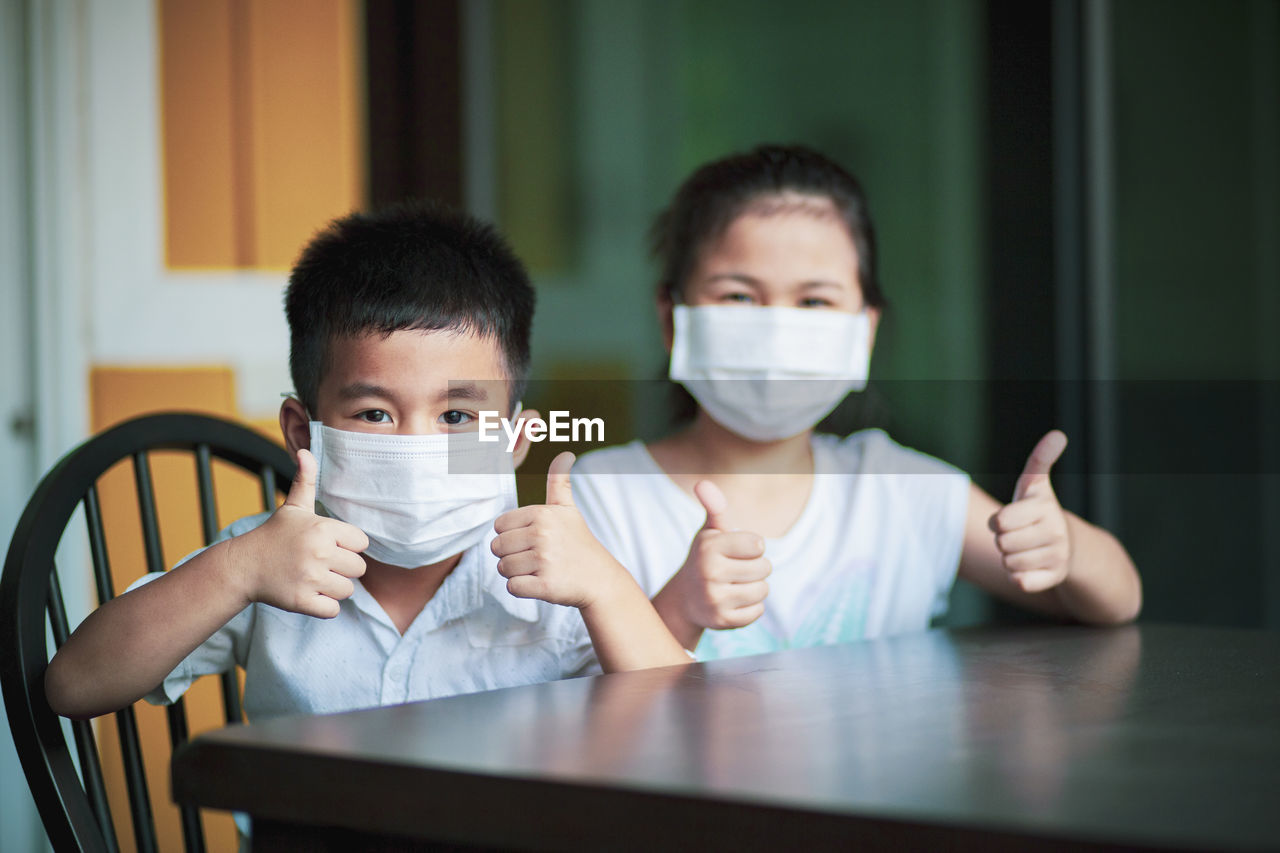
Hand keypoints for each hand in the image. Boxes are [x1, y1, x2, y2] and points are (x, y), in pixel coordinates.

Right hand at [231, 449, 368, 617]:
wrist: (243, 566)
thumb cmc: (274, 535)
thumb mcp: (293, 507)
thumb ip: (306, 480)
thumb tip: (305, 450)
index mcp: (322, 528)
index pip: (362, 543)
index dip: (347, 545)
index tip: (329, 545)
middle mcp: (318, 553)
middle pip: (359, 568)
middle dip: (342, 568)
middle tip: (320, 564)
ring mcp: (309, 578)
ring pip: (347, 590)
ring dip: (333, 588)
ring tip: (314, 578)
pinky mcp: (302, 602)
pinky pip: (333, 610)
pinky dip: (324, 607)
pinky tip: (309, 594)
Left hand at [491, 451, 627, 608]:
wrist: (600, 579)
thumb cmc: (578, 543)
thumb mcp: (568, 509)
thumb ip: (559, 481)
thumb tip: (565, 453)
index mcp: (542, 514)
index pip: (499, 526)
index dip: (512, 535)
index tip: (533, 539)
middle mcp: (542, 535)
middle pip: (497, 547)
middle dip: (511, 555)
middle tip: (536, 557)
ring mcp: (544, 561)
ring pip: (503, 568)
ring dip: (517, 573)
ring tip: (540, 569)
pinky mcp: (545, 586)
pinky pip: (512, 588)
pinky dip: (523, 589)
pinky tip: (541, 583)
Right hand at [665, 481, 770, 630]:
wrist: (685, 600)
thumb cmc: (705, 559)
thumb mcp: (709, 533)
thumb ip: (714, 508)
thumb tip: (703, 483)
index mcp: (709, 548)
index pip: (758, 544)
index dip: (752, 547)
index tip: (737, 551)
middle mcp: (709, 573)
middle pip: (764, 568)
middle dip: (756, 568)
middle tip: (736, 570)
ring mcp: (715, 599)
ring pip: (763, 590)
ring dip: (755, 588)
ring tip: (735, 585)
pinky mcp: (722, 621)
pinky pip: (757, 612)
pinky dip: (751, 608)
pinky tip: (734, 602)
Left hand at [989, 430, 1070, 593]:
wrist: (1068, 546)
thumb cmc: (1038, 511)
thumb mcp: (1035, 485)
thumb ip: (1041, 459)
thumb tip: (1058, 435)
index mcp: (1044, 508)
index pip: (999, 522)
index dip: (998, 522)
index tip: (1009, 519)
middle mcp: (1055, 532)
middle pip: (1002, 544)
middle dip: (1004, 541)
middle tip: (1019, 535)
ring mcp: (1057, 556)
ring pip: (1009, 563)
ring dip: (1010, 558)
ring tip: (1025, 549)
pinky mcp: (1055, 578)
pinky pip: (1020, 582)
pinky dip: (1018, 577)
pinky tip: (1029, 567)